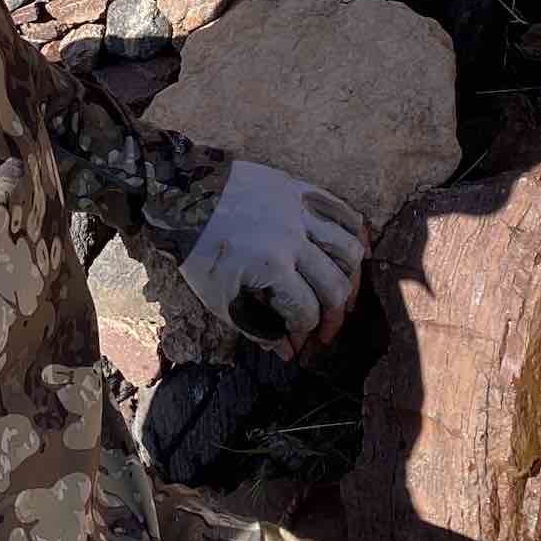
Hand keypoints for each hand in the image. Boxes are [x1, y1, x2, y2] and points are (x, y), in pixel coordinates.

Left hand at [177, 160, 367, 360]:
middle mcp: (293, 238)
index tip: (298, 341)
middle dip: (335, 316)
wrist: (184, 196)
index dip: (304, 333)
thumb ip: (256, 326)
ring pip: (347, 248)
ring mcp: (298, 211)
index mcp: (271, 266)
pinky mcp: (299, 189)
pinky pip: (341, 209)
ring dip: (352, 277)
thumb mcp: (219, 297)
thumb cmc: (199, 251)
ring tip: (344, 294)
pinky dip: (355, 231)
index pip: (306, 312)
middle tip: (327, 329)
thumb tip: (286, 352)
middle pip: (335, 286)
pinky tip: (357, 250)